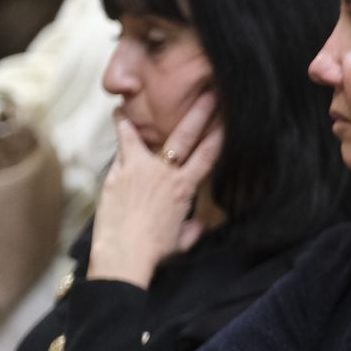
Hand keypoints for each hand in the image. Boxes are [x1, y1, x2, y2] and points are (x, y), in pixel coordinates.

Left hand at [86, 93, 221, 288]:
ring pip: (152, 136)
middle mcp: (166, 174)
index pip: (209, 156)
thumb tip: (200, 226)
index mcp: (184, 189)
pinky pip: (123, 145)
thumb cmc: (153, 252)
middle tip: (211, 94)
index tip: (230, 120)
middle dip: (201, 114)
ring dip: (157, 114)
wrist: (124, 256)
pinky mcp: (119, 173)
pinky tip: (120, 113)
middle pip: (187, 137)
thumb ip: (192, 229)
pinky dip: (123, 128)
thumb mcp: (180, 242)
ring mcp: (141, 170)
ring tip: (164, 95)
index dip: (221, 136)